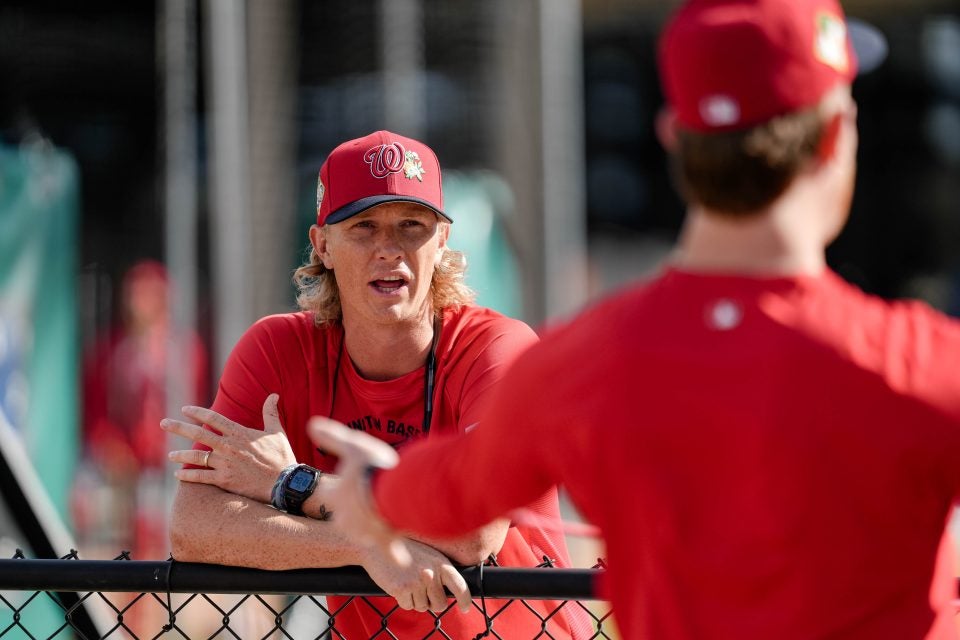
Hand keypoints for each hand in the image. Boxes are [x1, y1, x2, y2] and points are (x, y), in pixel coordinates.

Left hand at [163, 394, 296, 503]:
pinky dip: (188, 475)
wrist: (284, 482)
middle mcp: (228, 446)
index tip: (185, 409)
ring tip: (170, 455)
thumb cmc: (281, 456)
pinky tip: (179, 474)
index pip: (213, 418)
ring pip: (196, 457)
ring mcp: (225, 464)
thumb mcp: (277, 432)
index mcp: (239, 433)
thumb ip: (270, 412)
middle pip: (198, 434)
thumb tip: (273, 395)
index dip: (197, 412)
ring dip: (180, 455)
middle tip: (163, 423)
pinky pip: (201, 477)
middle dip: (178, 428)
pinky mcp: (224, 480)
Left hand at [307, 417, 402, 555]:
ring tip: (387, 517)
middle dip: (357, 515)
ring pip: (366, 534)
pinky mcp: (384, 541)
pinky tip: (401, 561)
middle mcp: (346, 520)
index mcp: (338, 499)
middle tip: (368, 505)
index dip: (341, 494)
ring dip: (375, 528)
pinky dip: (395, 556)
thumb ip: (332, 436)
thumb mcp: (351, 445)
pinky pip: (389, 552)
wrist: (392, 491)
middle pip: (347, 520)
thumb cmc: (370, 468)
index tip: (350, 490)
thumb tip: (312, 423)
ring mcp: (365, 533)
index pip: (334, 499)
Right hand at [361, 537, 471, 613]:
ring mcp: (417, 581)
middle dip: (432, 603)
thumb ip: (439, 570)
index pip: (460, 586)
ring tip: (407, 582)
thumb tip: (448, 592)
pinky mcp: (402, 589)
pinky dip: (403, 600)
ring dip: (415, 600)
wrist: (378, 545)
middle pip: (440, 604)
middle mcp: (431, 573)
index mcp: (441, 562)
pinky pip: (408, 606)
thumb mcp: (428, 554)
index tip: (464, 608)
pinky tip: (399, 585)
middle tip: (422, 592)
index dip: (465, 600)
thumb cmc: (404, 550)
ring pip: (422, 607)